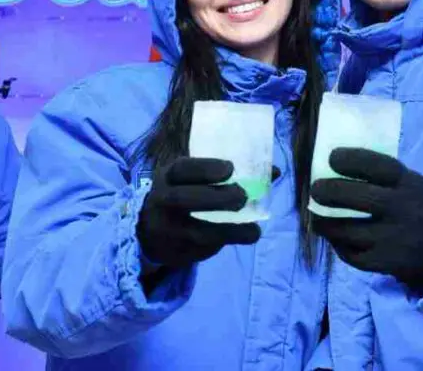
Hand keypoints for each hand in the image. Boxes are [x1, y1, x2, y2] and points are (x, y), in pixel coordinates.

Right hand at [137, 157, 260, 268]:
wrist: (148, 231)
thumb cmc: (180, 194)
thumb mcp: (191, 180)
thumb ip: (225, 174)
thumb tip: (274, 171)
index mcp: (167, 177)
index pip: (182, 169)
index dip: (206, 168)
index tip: (230, 168)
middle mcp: (163, 201)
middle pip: (185, 199)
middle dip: (217, 198)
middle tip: (242, 197)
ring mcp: (168, 230)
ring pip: (198, 232)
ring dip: (230, 231)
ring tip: (253, 231)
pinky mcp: (177, 252)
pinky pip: (203, 249)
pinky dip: (226, 243)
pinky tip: (242, 237)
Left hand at [311, 148, 422, 293]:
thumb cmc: (417, 207)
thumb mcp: (411, 185)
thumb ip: (382, 177)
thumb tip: (334, 165)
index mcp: (411, 185)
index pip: (377, 166)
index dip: (351, 160)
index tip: (332, 157)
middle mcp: (404, 210)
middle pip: (358, 197)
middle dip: (329, 191)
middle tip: (316, 189)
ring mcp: (396, 239)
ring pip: (348, 230)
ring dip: (325, 223)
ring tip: (317, 219)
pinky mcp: (388, 263)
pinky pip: (353, 255)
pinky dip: (340, 246)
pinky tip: (336, 239)